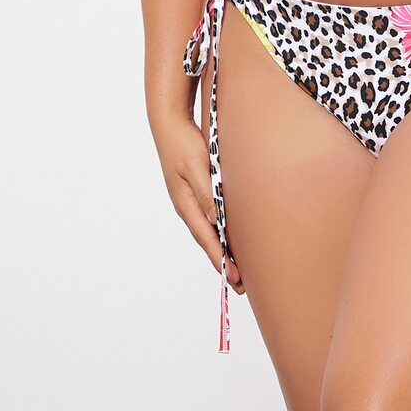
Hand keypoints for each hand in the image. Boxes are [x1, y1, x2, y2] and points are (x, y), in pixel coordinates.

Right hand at [152, 114, 244, 294]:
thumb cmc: (183, 143)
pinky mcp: (196, 193)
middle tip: (239, 286)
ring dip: (222, 250)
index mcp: (186, 204)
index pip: (206, 237)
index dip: (220, 258)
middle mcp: (188, 206)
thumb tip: (216, 220)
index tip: (233, 277)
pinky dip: (220, 233)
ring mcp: (190, 201)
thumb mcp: (196, 166)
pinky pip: (210, 219)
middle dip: (223, 262)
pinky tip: (228, 238)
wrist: (170, 125)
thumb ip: (206, 192)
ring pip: (209, 232)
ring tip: (236, 270)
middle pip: (208, 240)